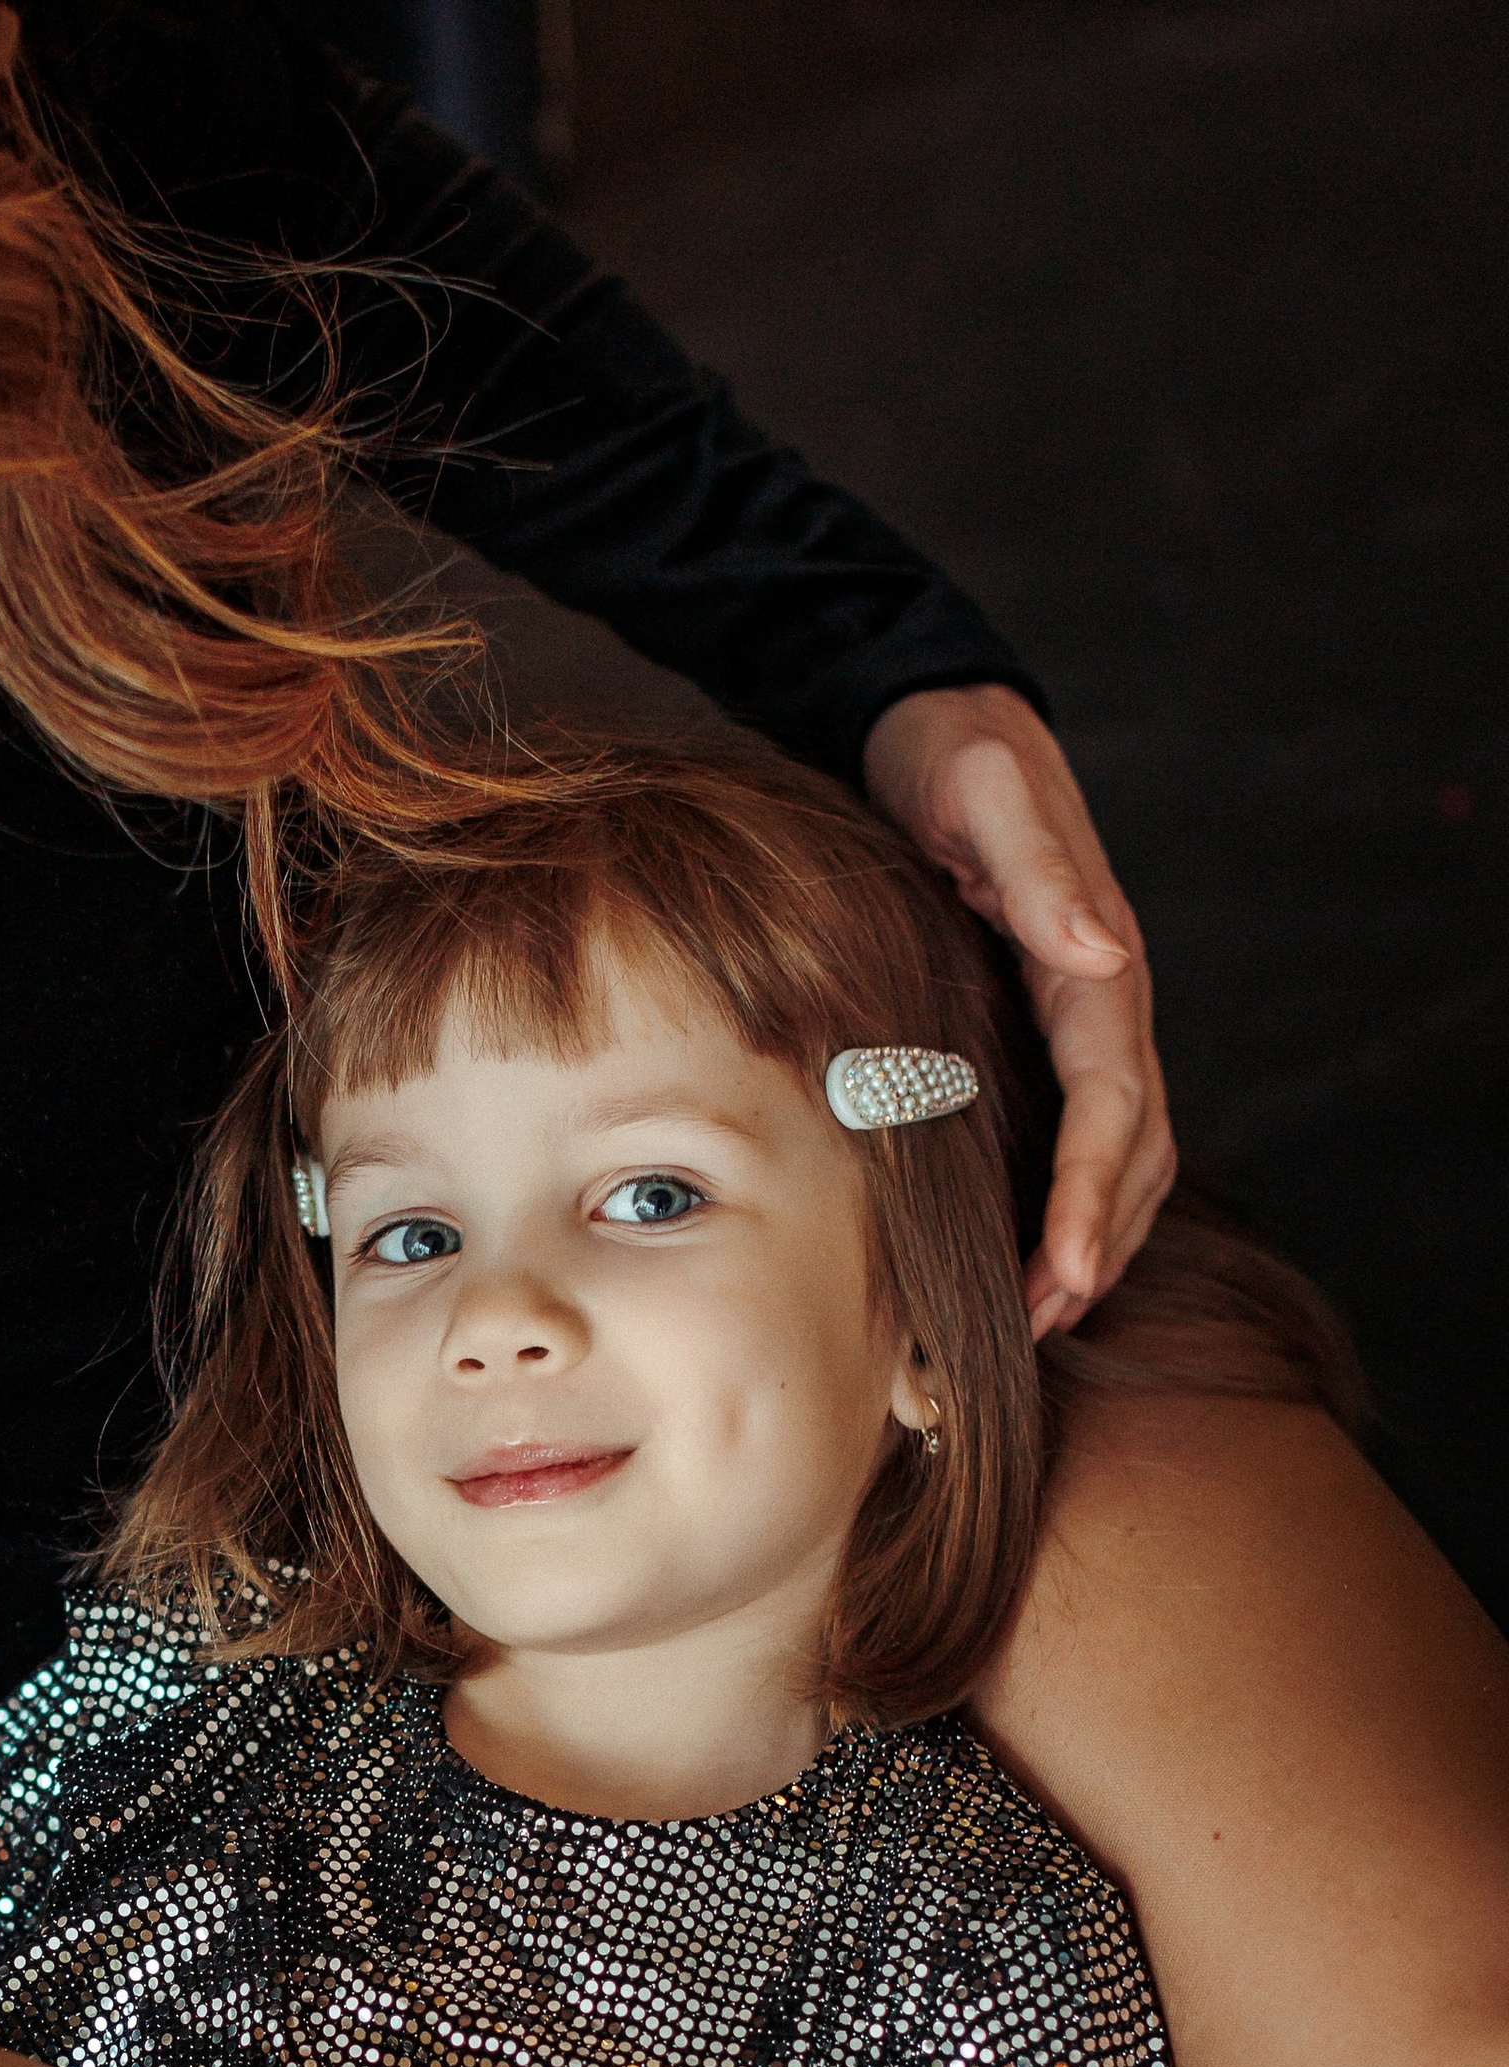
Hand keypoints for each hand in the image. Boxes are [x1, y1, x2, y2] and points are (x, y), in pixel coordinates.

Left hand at [862, 683, 1175, 1332]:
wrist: (940, 728)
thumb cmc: (955, 762)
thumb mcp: (986, 793)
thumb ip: (1039, 872)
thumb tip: (1098, 952)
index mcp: (1096, 964)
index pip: (1114, 1103)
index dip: (1090, 1192)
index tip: (1066, 1267)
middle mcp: (1104, 1003)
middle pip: (1133, 1153)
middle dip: (1095, 1245)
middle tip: (1038, 1329)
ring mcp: (1083, 1025)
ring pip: (1121, 1160)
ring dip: (1089, 1243)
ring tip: (1036, 1320)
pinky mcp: (1049, 1036)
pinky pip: (1080, 1141)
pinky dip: (1065, 1209)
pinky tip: (1025, 1259)